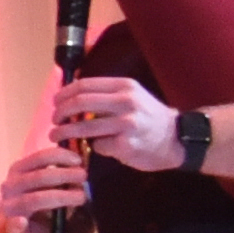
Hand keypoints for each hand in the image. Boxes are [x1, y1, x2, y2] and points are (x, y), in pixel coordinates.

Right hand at [0, 136, 93, 232]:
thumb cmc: (46, 205)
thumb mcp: (54, 186)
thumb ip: (64, 176)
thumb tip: (83, 166)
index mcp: (19, 171)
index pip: (39, 158)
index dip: (60, 156)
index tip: (79, 160)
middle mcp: (10, 186)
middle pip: (39, 177)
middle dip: (65, 175)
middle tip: (84, 177)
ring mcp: (9, 207)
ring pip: (34, 199)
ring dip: (61, 197)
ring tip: (81, 197)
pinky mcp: (12, 229)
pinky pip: (13, 225)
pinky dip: (17, 223)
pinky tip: (21, 221)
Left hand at [46, 72, 185, 172]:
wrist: (179, 139)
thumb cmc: (149, 118)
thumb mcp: (132, 96)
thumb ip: (105, 95)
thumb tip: (70, 97)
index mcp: (124, 86)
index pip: (83, 85)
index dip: (64, 94)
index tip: (55, 103)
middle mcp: (126, 102)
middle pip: (79, 103)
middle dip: (60, 113)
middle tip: (54, 120)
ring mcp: (127, 124)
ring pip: (83, 127)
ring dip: (64, 133)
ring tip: (57, 136)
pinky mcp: (126, 145)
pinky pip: (98, 146)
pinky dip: (94, 147)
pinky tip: (99, 147)